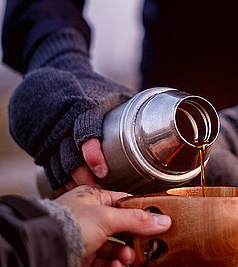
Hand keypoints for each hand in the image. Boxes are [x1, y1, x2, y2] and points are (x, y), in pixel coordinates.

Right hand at [8, 29, 132, 189]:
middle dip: (81, 174)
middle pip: (68, 153)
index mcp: (84, 105)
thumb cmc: (94, 86)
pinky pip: (47, 164)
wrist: (57, 72)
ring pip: (56, 162)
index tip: (101, 169)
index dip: (92, 151)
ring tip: (83, 194)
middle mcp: (64, 119)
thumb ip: (133, 108)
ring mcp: (49, 131)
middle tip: (95, 190)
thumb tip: (168, 123)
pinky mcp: (40, 140)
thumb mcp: (114, 91)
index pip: (85, 129)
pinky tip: (65, 189)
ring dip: (69, 180)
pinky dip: (56, 179)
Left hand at [56, 186, 171, 266]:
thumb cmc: (70, 223)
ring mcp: (86, 239)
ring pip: (114, 248)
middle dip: (134, 239)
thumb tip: (164, 220)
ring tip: (127, 259)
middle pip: (122, 228)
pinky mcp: (83, 261)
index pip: (125, 203)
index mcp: (94, 198)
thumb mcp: (108, 217)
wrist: (44, 251)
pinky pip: (104, 265)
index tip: (159, 222)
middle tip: (148, 246)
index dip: (142, 213)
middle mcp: (90, 217)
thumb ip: (137, 220)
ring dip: (124, 255)